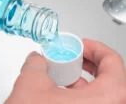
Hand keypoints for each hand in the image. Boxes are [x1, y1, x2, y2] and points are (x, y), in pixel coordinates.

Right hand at [5, 39, 125, 103]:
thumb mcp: (31, 83)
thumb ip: (36, 63)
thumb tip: (36, 57)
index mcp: (105, 101)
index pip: (113, 64)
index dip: (97, 49)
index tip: (82, 45)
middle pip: (111, 78)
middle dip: (92, 62)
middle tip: (78, 55)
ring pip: (102, 93)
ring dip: (85, 79)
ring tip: (69, 71)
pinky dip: (81, 94)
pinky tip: (65, 90)